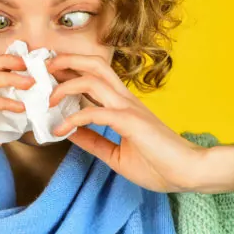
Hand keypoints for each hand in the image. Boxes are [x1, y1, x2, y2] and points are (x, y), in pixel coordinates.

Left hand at [45, 53, 208, 192]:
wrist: (190, 172)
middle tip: (43, 68)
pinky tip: (61, 130)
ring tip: (48, 98)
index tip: (48, 76)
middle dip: (66, 61)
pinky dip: (74, 118)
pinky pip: (96, 113)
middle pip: (94, 65)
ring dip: (65, 85)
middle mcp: (125, 100)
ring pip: (93, 80)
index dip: (70, 71)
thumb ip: (93, 141)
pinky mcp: (131, 122)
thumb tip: (68, 132)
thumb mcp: (116, 154)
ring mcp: (129, 108)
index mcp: (124, 105)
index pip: (94, 77)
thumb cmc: (160, 165)